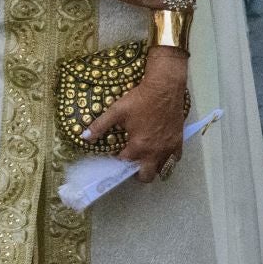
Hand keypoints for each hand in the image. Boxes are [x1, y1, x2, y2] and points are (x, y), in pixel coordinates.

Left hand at [86, 48, 188, 181]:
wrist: (164, 88)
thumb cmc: (140, 99)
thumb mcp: (117, 111)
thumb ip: (100, 125)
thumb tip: (84, 137)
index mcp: (138, 146)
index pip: (125, 163)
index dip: (119, 159)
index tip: (117, 154)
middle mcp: (154, 151)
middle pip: (146, 176)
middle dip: (137, 173)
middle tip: (132, 164)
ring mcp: (168, 147)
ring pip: (162, 169)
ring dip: (153, 166)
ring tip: (146, 158)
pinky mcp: (178, 141)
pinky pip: (175, 158)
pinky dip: (168, 158)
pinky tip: (161, 150)